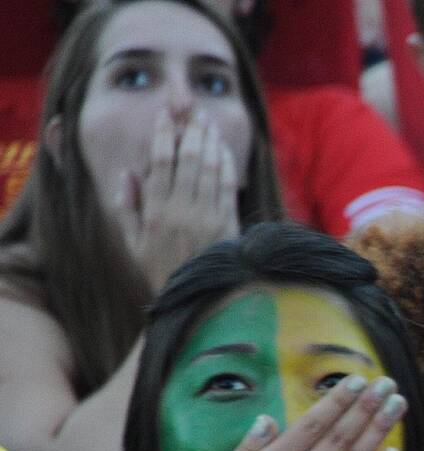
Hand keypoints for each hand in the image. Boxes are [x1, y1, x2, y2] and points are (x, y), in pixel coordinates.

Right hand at [115, 109, 239, 292]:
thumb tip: (126, 173)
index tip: (164, 116)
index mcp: (155, 211)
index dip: (163, 135)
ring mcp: (206, 216)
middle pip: (188, 159)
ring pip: (208, 169)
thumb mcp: (132, 242)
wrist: (194, 295)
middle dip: (191, 131)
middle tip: (194, 112)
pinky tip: (224, 150)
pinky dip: (225, 165)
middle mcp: (181, 210)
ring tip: (209, 123)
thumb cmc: (160, 268)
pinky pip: (227, 187)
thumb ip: (127, 207)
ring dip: (210, 142)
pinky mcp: (227, 223)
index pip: (160, 163)